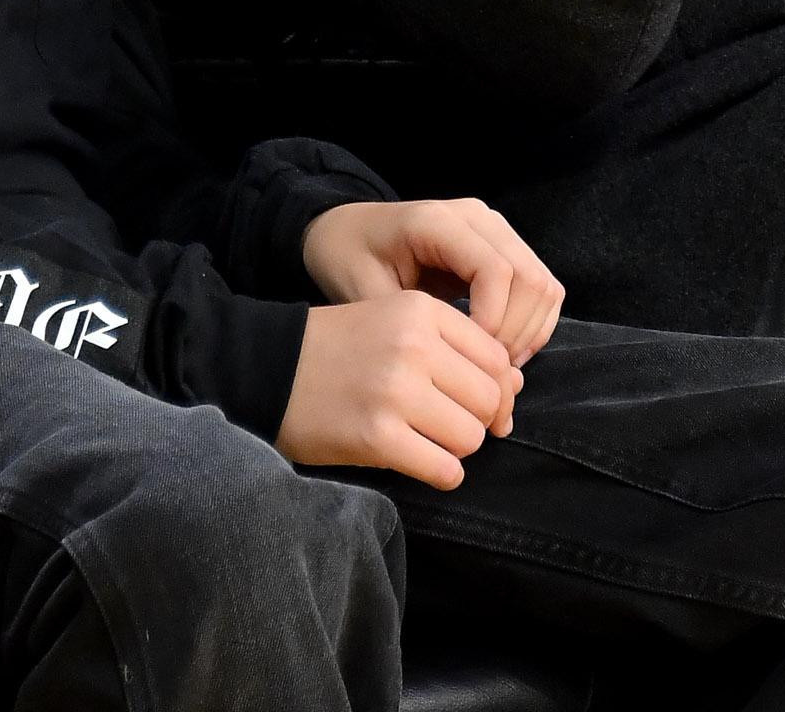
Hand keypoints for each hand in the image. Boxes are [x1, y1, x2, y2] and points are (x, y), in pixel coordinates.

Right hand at [275, 289, 521, 488]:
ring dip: (455, 448)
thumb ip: (457, 347)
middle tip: (445, 424)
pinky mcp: (377, 437)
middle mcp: (414, 347)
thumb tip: (515, 387)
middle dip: (476, 421)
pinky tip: (416, 460)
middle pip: (488, 400)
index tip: (474, 402)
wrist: (268, 370)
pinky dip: (440, 473)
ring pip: (470, 437)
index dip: (497, 389)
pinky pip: (444, 469)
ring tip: (425, 440)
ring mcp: (395, 392)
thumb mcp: (397, 323)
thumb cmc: (340, 349)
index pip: (497, 359)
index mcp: (422, 312)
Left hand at [300, 198, 564, 364]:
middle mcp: (476, 218)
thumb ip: (409, 327)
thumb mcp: (361, 292)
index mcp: (437, 222)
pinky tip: (502, 353)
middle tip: (483, 374)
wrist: (345, 228)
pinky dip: (532, 325)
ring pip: (543, 283)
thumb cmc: (346, 258)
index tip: (465, 359)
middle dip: (515, 334)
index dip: (494, 322)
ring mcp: (494, 229)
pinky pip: (540, 286)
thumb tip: (457, 375)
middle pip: (530, 278)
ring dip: (528, 332)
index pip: (496, 271)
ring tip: (494, 369)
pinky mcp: (503, 246)